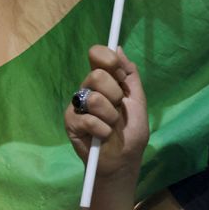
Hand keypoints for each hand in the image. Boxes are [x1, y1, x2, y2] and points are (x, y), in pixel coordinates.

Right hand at [64, 46, 147, 179]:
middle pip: (97, 75)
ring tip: (112, 126)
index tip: (119, 72)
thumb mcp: (138, 101)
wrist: (123, 161)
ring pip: (93, 98)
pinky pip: (88, 119)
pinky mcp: (71, 123)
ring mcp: (77, 105)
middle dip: (115, 94)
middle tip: (119, 108)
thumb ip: (130, 75)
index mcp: (105, 80)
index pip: (97, 54)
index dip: (108, 59)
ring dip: (110, 116)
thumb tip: (117, 48)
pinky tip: (103, 136)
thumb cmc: (131, 132)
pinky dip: (103, 130)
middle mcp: (88, 89)